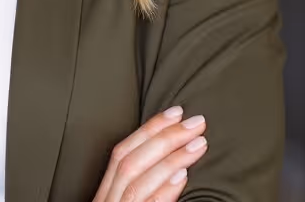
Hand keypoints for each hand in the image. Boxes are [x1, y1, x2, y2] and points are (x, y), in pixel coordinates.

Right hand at [92, 106, 207, 201]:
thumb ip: (141, 184)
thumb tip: (170, 157)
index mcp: (106, 193)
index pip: (122, 151)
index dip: (149, 129)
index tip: (176, 112)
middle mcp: (107, 200)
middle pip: (130, 160)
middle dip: (164, 137)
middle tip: (196, 122)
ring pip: (136, 179)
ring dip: (170, 159)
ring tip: (199, 143)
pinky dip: (164, 189)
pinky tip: (183, 176)